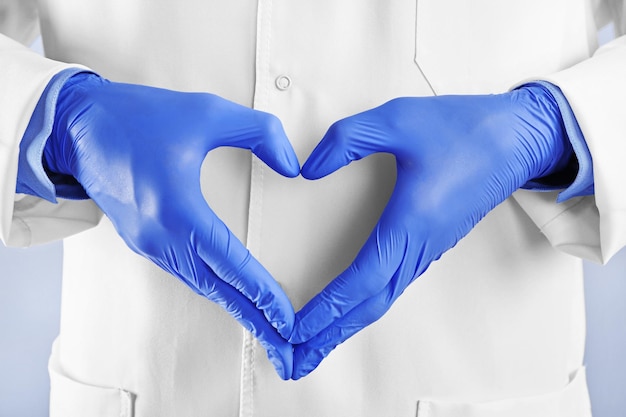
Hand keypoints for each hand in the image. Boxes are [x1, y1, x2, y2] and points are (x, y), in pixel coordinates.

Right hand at [45, 73, 299, 378]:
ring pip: (200, 285)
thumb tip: (293, 166)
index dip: (261, 291)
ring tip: (264, 326)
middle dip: (253, 316)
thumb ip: (258, 133)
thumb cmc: (139, 117)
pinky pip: (184, 274)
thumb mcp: (206, 111)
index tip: (285, 316)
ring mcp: (148, 242)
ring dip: (234, 306)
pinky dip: (212, 289)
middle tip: (284, 342)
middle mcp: (160, 236)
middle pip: (216, 287)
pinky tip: (229, 295)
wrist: (78, 127)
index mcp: (177, 209)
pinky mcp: (142, 240)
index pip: (229, 261)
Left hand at [290, 85, 570, 378]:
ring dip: (345, 326)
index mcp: (410, 223)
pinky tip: (350, 310)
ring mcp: (425, 249)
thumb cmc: (464, 130)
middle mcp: (418, 246)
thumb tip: (308, 168)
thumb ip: (347, 140)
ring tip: (313, 345)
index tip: (296, 331)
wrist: (516, 139)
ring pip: (380, 299)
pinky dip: (364, 305)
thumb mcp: (399, 119)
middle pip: (369, 305)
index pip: (361, 280)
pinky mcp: (428, 243)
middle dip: (329, 336)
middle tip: (295, 362)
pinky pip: (391, 285)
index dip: (327, 309)